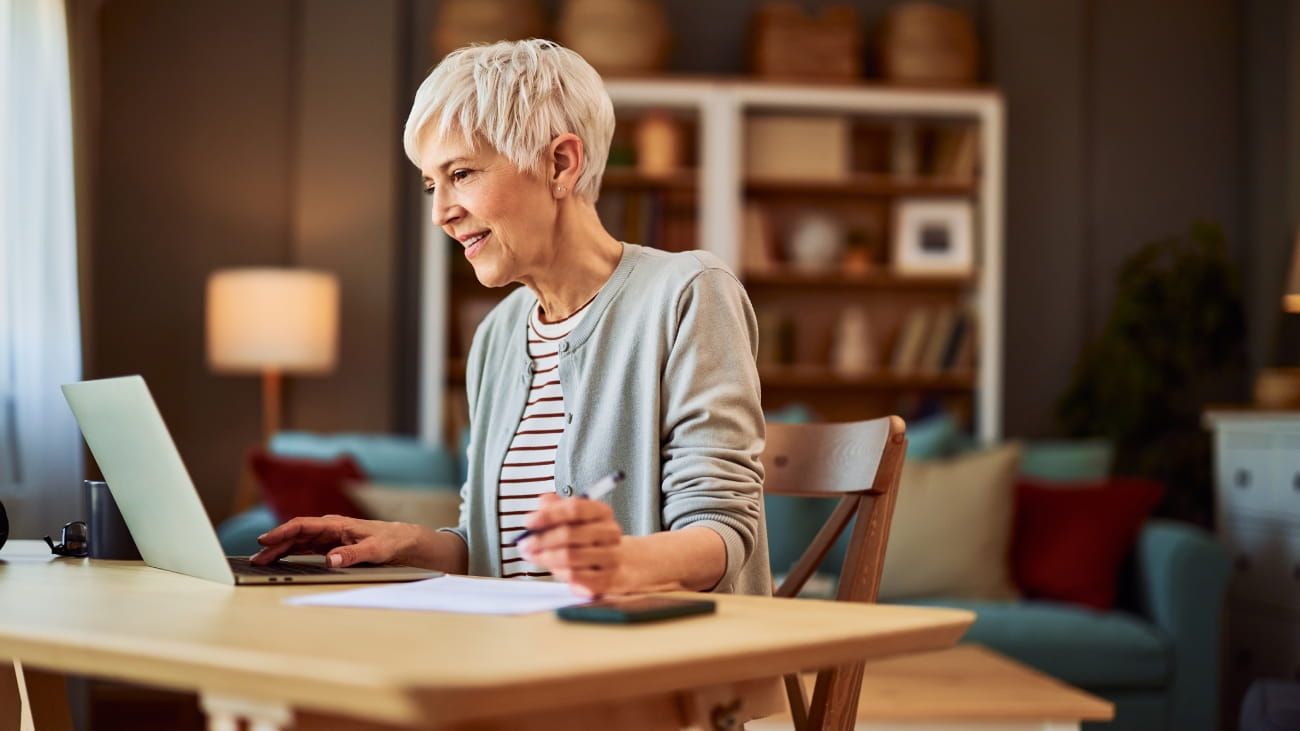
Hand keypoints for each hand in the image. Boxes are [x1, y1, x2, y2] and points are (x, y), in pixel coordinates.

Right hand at [251, 515, 424, 567]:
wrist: (401, 540)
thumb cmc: (388, 541)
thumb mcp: (374, 550)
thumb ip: (352, 554)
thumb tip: (330, 560)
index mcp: (336, 524)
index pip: (302, 525)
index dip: (281, 532)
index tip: (264, 539)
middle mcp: (328, 528)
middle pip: (294, 534)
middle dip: (273, 545)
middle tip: (255, 558)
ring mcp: (327, 537)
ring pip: (296, 542)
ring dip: (278, 551)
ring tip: (260, 561)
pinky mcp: (329, 546)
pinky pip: (304, 549)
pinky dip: (290, 554)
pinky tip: (278, 561)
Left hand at [517, 494, 624, 596]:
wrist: (617, 564)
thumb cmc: (589, 540)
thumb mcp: (575, 519)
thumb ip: (557, 508)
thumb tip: (543, 503)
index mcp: (601, 512)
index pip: (574, 509)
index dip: (549, 515)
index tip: (529, 522)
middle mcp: (610, 533)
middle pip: (569, 534)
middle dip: (541, 540)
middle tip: (524, 545)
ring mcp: (610, 557)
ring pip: (570, 556)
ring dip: (545, 557)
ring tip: (534, 556)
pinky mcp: (605, 579)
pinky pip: (575, 576)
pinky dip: (559, 572)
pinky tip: (554, 568)